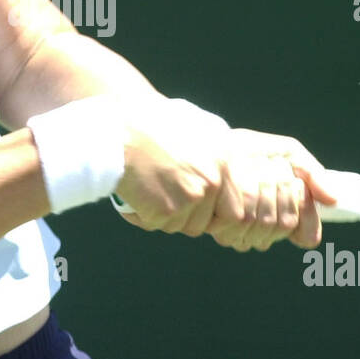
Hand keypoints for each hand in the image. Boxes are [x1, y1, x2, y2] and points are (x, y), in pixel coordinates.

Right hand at [112, 99, 334, 250]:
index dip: (229, 219)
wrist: (117, 136)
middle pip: (219, 222)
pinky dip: (148, 216)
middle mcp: (215, 179)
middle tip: (175, 202)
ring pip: (188, 226)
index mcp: (226, 161)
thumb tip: (238, 191)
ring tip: (153, 186)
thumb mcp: (198, 136)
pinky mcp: (168, 208)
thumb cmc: (153, 132)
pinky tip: (140, 193)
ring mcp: (193, 195)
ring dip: (170, 217)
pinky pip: (163, 225)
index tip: (219, 222)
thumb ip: (219, 162)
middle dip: (199, 220)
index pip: (242, 207)